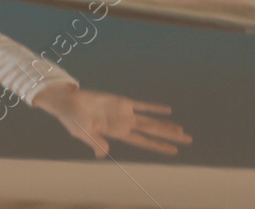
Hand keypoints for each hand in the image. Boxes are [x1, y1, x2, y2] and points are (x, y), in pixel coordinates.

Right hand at [32, 83, 191, 156]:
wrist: (66, 101)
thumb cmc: (72, 119)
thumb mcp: (82, 132)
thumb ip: (95, 141)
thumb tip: (103, 153)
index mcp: (117, 133)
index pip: (143, 141)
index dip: (158, 145)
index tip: (174, 151)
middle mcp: (125, 124)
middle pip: (152, 131)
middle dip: (170, 135)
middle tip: (188, 140)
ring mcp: (124, 113)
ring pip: (150, 120)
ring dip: (165, 124)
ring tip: (182, 130)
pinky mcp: (120, 101)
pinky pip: (141, 105)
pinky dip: (154, 108)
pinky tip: (167, 110)